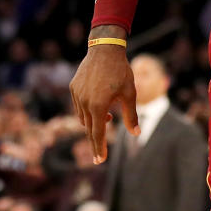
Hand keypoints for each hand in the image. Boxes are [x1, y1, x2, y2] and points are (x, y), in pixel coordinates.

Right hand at [69, 30, 138, 163]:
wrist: (105, 49)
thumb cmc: (121, 71)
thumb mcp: (130, 93)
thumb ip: (131, 115)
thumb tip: (137, 133)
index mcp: (98, 106)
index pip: (98, 133)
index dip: (99, 148)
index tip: (100, 161)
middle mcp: (84, 103)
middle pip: (89, 129)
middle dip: (95, 142)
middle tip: (99, 157)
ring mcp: (77, 96)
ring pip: (83, 118)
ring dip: (93, 123)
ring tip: (108, 119)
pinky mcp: (73, 88)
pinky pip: (79, 105)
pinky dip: (88, 111)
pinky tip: (99, 106)